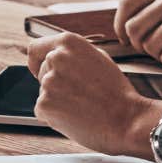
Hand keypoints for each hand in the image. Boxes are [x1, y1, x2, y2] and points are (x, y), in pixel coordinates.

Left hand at [28, 33, 161, 155]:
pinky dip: (54, 116)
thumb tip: (54, 55)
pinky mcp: (45, 104)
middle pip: (41, 72)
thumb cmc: (116, 92)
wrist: (126, 120)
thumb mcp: (98, 59)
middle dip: (54, 84)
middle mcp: (55, 58)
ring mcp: (48, 81)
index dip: (37, 61)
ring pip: (43, 93)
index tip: (40, 69)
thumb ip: (73, 54)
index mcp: (68, 42)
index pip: (35, 48)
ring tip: (81, 106)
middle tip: (79, 94)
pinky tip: (75, 116)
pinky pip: (42, 110)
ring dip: (57, 101)